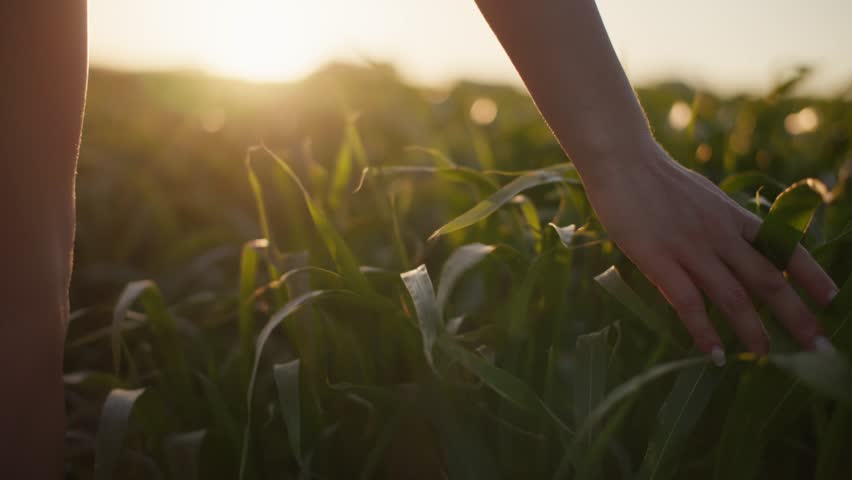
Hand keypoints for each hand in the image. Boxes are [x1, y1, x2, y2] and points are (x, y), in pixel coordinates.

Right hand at [581, 140, 837, 360]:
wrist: (621, 161)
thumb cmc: (655, 178)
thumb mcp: (700, 196)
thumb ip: (717, 222)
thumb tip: (730, 245)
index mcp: (732, 216)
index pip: (784, 247)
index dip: (810, 275)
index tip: (831, 299)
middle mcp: (720, 234)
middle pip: (767, 279)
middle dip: (796, 315)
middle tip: (817, 345)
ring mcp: (690, 248)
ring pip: (732, 296)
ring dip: (752, 330)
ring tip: (765, 355)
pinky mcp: (659, 260)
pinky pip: (688, 302)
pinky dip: (703, 331)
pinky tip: (713, 353)